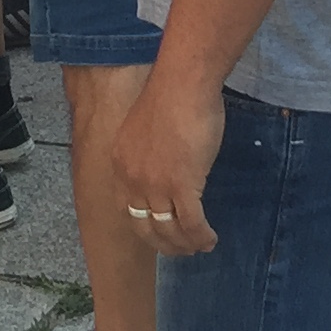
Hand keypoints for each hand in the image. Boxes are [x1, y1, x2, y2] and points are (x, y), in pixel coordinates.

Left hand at [108, 66, 222, 255]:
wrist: (183, 82)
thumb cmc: (173, 95)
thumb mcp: (147, 129)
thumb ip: (151, 154)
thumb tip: (167, 168)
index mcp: (120, 163)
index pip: (127, 209)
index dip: (144, 226)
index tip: (159, 233)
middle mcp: (132, 179)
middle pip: (144, 226)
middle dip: (164, 243)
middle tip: (181, 249)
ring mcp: (155, 185)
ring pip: (168, 230)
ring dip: (185, 244)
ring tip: (199, 246)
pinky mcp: (181, 186)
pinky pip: (191, 224)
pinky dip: (201, 236)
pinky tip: (210, 239)